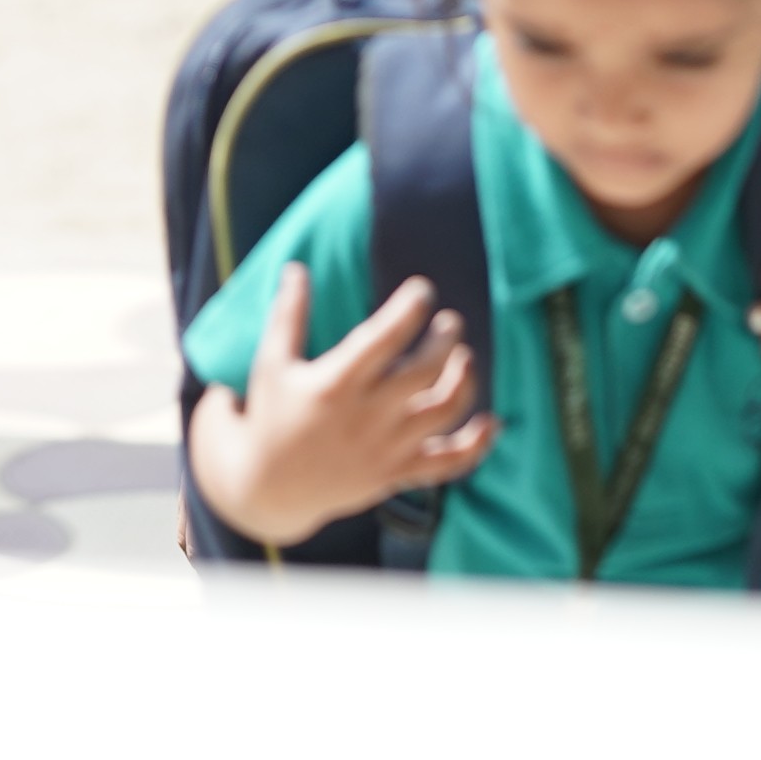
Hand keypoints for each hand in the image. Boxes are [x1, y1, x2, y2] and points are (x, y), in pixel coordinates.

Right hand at [187, 266, 490, 547]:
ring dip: (466, 380)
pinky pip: (449, 463)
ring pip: (445, 411)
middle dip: (446, 340)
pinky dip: (477, 444)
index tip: (422, 290)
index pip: (385, 337)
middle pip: (426, 371)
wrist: (268, 490)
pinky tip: (492, 420)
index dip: (410, 308)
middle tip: (450, 322)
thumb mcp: (272, 364)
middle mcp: (366, 416)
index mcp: (335, 384)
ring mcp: (385, 449)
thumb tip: (297, 268)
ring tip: (464, 358)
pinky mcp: (396, 474)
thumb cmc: (270, 418)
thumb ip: (289, 315)